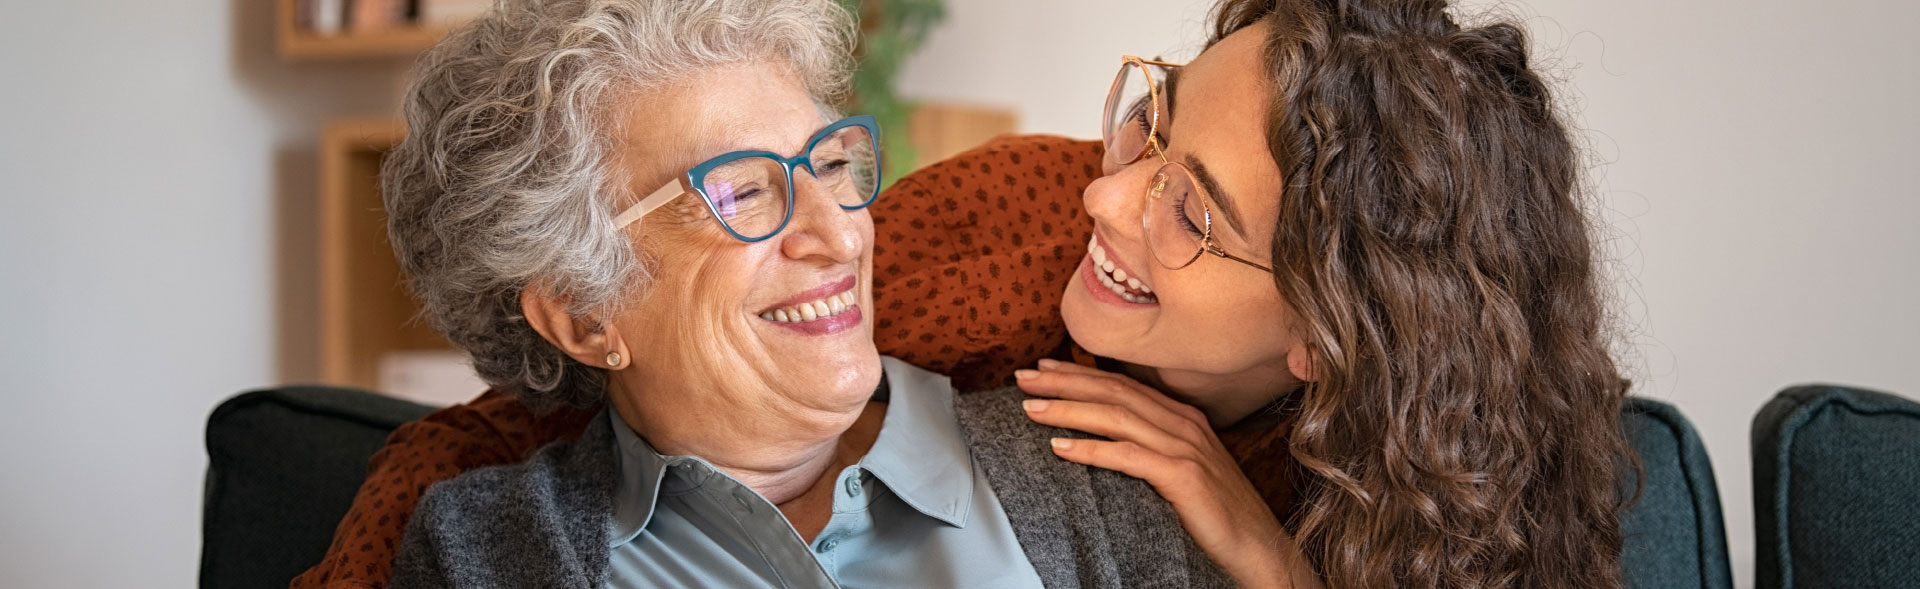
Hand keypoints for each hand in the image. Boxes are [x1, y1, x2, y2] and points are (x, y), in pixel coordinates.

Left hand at [1016, 359, 1321, 588]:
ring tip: (1030, 407)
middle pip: (1113, 392)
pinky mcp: (1184, 475)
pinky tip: (1059, 447)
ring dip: (1068, 408)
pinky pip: (1127, 456)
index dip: (1080, 373)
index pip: (1122, 385)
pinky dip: (1090, 448)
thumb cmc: (1217, 516)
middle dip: (1064, 381)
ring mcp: (1186, 447)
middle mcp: (1184, 424)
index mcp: (1182, 418)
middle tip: (1022, 377)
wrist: (1259, 550)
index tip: (1043, 368)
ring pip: (1116, 416)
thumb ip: (1151, 449)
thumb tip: (1104, 440)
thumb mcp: (1183, 471)